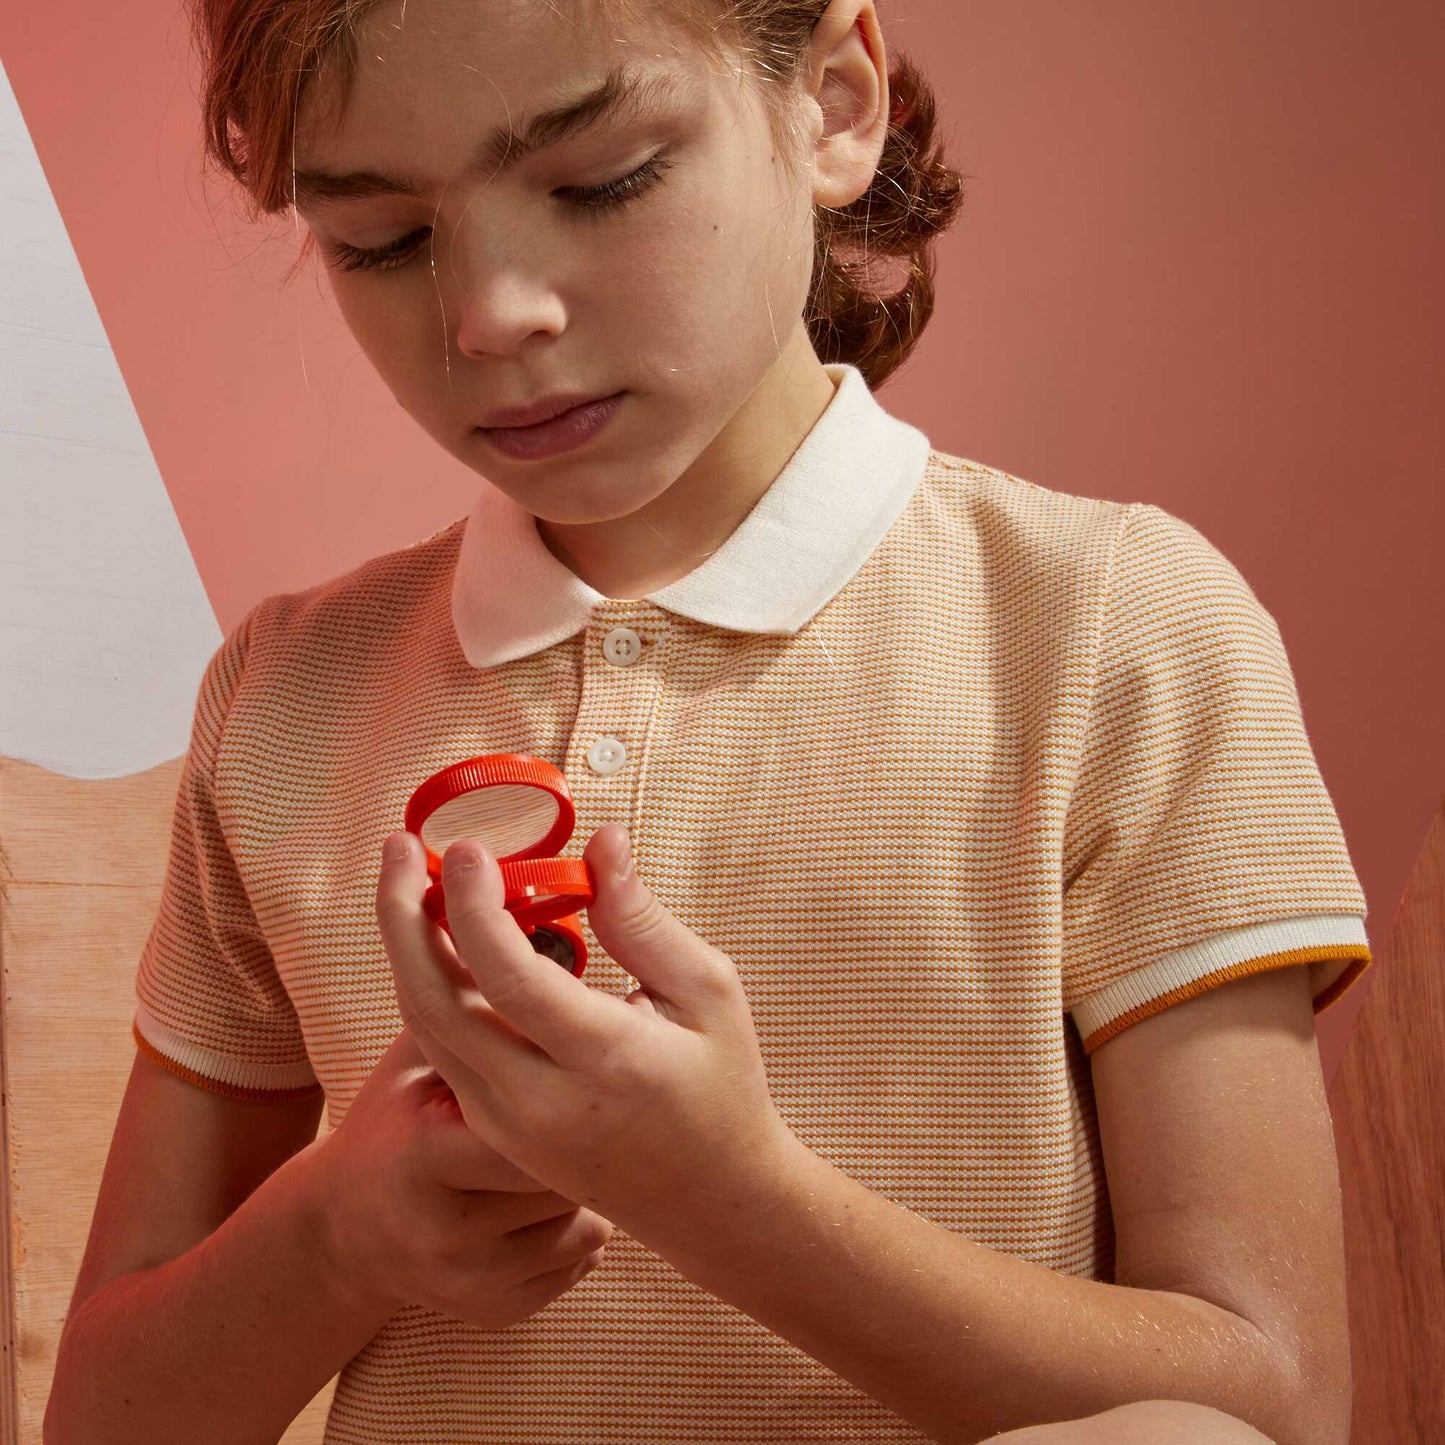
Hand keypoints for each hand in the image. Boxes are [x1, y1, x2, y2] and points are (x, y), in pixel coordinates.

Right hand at [306, 1026, 614, 1329]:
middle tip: (595, 1108)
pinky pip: (580, 1263)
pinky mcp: (493, 1312)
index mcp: (424, 1154)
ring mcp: (468, 1281)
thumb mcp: (416, 1056)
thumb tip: (550, 938)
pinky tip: (552, 1197)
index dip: (566, 1095)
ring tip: (568, 1151)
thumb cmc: (396, 1118)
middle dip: (584, 1140)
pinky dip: (580, 1227)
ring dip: (589, 1184)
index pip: (525, 1128)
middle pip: (562, 1178)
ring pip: (584, 1223)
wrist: (344, 1227)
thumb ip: (473, 1006)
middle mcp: (443, 1229)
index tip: (591, 1066)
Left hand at [374, 824, 797, 1253]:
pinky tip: (438, 936)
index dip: (476, 905)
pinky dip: (428, 984)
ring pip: (424, 1025)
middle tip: (400, 848)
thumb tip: (603, 842)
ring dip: (406, 946)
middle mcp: (537, 1102)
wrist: (710, 1200)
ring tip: (410, 877)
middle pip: (434, 1002)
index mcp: (603, 1061)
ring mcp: (505, 1124)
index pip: (508, 976)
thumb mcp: (707, 991)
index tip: (469, 847)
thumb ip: (643, 920)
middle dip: (403, 916)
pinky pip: (440, 1048)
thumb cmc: (720, 1085)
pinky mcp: (492, 1130)